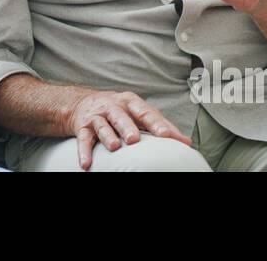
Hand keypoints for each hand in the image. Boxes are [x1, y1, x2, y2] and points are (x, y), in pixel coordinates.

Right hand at [66, 90, 191, 170]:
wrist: (81, 103)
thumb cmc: (118, 110)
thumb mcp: (137, 112)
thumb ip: (160, 125)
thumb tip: (186, 142)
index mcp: (130, 102)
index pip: (145, 112)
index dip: (156, 123)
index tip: (167, 135)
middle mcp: (113, 106)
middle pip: (121, 116)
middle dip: (127, 127)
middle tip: (134, 139)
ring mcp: (97, 116)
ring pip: (102, 125)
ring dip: (107, 136)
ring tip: (114, 147)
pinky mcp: (82, 126)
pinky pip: (83, 139)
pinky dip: (84, 152)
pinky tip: (86, 164)